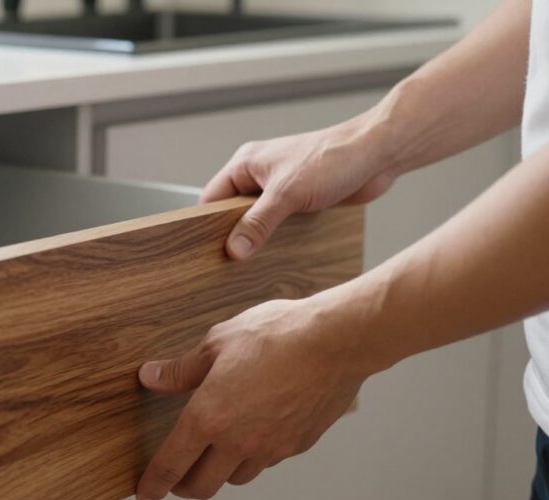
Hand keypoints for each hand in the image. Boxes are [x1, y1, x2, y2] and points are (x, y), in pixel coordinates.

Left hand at [134, 294, 376, 499]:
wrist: (335, 342)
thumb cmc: (276, 335)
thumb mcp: (216, 343)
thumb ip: (181, 370)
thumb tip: (151, 377)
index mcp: (208, 417)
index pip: (171, 464)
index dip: (154, 483)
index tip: (145, 492)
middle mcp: (237, 441)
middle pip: (202, 486)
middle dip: (183, 487)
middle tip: (176, 480)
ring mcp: (270, 447)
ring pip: (236, 477)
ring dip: (220, 472)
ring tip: (214, 455)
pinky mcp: (297, 445)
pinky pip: (266, 461)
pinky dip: (252, 457)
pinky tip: (253, 436)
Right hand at [203, 118, 397, 259]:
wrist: (377, 154)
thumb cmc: (333, 158)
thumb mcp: (287, 194)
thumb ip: (258, 223)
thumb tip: (233, 249)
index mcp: (246, 163)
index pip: (210, 198)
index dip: (205, 224)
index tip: (205, 250)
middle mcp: (259, 175)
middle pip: (231, 212)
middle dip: (232, 234)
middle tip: (227, 262)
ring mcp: (279, 187)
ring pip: (256, 219)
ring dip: (258, 238)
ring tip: (251, 263)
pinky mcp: (299, 199)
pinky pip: (278, 223)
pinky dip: (276, 237)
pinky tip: (276, 255)